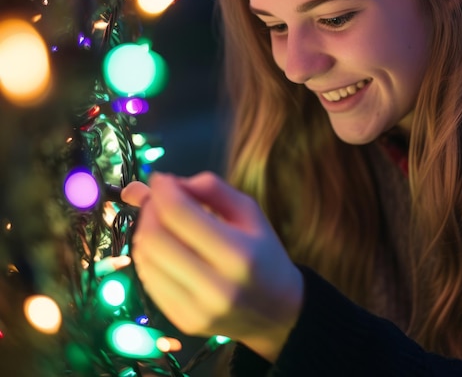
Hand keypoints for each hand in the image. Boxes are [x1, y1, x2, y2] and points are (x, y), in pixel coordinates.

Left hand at [121, 172, 302, 362]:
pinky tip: (165, 249)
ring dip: (145, 232)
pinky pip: (147, 281)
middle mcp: (216, 287)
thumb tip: (163, 182)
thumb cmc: (263, 252)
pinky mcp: (183, 322)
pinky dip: (149, 257)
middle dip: (149, 211)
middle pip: (154, 238)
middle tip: (158, 201)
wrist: (277, 311)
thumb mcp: (250, 212)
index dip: (162, 190)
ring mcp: (196, 309)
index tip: (161, 178)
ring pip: (145, 260)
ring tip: (162, 223)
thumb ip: (211, 188)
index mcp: (239, 254)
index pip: (179, 213)